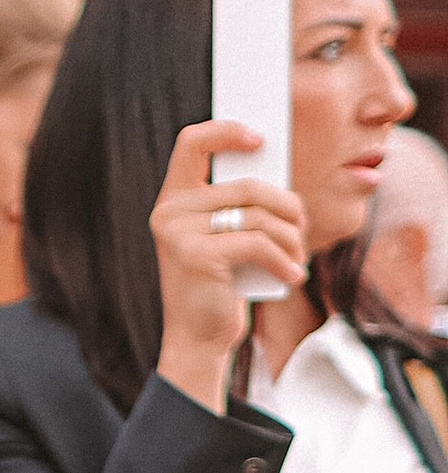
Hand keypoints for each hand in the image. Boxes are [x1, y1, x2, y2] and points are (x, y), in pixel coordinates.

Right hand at [150, 122, 308, 410]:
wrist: (198, 340)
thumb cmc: (220, 286)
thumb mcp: (226, 239)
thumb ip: (238, 206)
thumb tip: (279, 177)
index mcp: (173, 202)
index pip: (191, 143)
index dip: (225, 131)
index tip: (259, 139)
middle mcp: (169, 213)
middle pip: (246, 184)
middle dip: (286, 205)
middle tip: (302, 226)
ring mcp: (179, 234)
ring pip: (258, 214)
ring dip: (291, 236)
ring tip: (298, 256)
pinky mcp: (197, 256)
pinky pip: (259, 242)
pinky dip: (284, 259)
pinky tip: (291, 276)